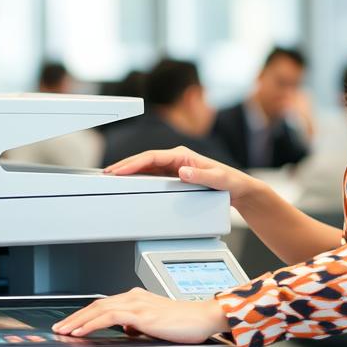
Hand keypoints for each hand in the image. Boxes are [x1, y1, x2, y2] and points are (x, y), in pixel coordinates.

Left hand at [52, 289, 228, 343]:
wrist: (204, 318)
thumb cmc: (186, 323)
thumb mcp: (156, 324)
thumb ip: (140, 324)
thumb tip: (127, 330)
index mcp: (137, 299)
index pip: (104, 305)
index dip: (85, 314)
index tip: (72, 324)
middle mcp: (134, 298)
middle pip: (96, 305)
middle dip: (75, 317)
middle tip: (60, 327)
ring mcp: (137, 304)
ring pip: (99, 309)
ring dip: (78, 321)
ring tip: (64, 331)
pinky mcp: (141, 315)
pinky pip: (109, 317)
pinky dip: (92, 323)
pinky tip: (82, 331)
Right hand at [104, 145, 258, 205]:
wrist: (239, 190)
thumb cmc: (231, 182)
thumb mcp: (219, 180)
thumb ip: (202, 176)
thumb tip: (182, 172)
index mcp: (183, 156)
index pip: (152, 156)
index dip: (134, 163)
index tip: (120, 170)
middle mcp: (177, 160)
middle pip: (145, 160)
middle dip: (125, 166)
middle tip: (107, 174)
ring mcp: (175, 168)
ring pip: (146, 168)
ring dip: (129, 172)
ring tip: (112, 178)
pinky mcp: (174, 178)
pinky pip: (152, 176)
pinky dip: (138, 179)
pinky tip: (128, 184)